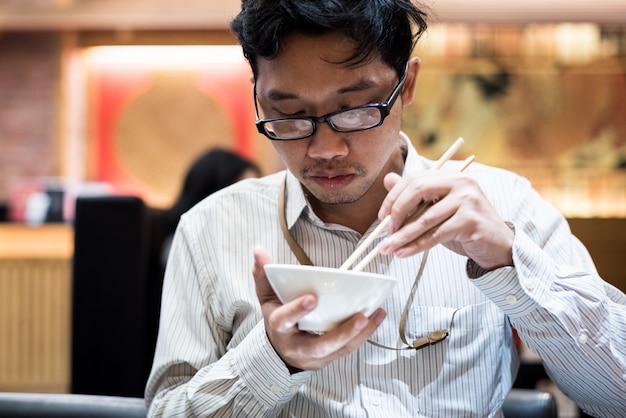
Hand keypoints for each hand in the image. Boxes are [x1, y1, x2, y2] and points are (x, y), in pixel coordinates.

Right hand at [252, 246, 385, 370]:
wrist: (282, 350)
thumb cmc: (278, 319)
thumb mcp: (267, 297)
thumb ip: (264, 274)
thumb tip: (259, 249)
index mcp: (280, 329)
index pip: (285, 320)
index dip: (297, 310)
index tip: (312, 298)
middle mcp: (298, 347)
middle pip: (320, 345)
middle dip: (341, 333)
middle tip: (359, 317)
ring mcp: (316, 356)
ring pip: (339, 349)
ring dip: (360, 334)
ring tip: (374, 314)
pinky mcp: (331, 358)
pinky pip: (350, 348)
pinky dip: (366, 334)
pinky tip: (377, 316)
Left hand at [377, 171, 513, 270]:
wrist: (497, 246)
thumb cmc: (464, 227)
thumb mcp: (437, 210)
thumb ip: (415, 196)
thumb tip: (387, 180)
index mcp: (451, 176)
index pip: (415, 179)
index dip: (394, 196)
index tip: (382, 216)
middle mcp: (461, 182)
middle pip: (418, 191)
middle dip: (397, 213)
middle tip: (386, 233)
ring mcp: (468, 200)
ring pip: (425, 218)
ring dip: (403, 236)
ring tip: (388, 248)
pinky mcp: (471, 220)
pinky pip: (436, 234)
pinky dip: (417, 245)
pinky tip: (404, 253)